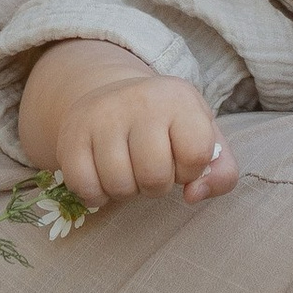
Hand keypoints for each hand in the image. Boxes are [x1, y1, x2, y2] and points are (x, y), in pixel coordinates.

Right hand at [17, 42, 236, 210]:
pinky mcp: (71, 133)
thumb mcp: (204, 139)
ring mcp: (102, 115)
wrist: (113, 96)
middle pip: (155, 176)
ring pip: (119, 185)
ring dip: (127, 191)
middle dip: (157, 185)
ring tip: (128, 171)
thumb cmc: (168, 127)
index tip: (181, 159)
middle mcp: (140, 100)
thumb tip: (193, 196)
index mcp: (179, 98)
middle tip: (151, 169)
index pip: (196, 155)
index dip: (190, 170)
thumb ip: (220, 173)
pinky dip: (96, 195)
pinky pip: (85, 187)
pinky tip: (103, 177)